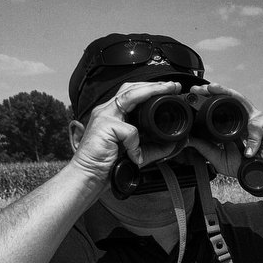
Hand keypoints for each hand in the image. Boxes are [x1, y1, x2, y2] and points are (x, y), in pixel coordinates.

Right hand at [70, 80, 186, 182]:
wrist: (88, 177)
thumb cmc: (107, 164)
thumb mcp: (138, 154)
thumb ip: (155, 147)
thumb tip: (174, 142)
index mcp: (114, 114)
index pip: (133, 93)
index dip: (152, 89)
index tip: (171, 89)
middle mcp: (107, 110)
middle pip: (131, 88)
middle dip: (154, 85)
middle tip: (173, 86)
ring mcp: (104, 116)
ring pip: (130, 96)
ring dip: (151, 92)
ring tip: (166, 92)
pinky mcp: (104, 126)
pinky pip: (129, 130)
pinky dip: (136, 143)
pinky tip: (135, 155)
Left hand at [185, 83, 262, 178]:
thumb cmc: (249, 166)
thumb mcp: (221, 159)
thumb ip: (206, 149)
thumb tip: (189, 140)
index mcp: (233, 125)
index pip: (219, 109)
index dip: (207, 101)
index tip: (193, 97)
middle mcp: (243, 118)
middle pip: (228, 99)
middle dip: (214, 91)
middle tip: (200, 89)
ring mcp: (255, 118)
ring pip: (240, 100)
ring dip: (226, 92)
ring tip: (214, 89)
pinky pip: (255, 125)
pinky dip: (252, 139)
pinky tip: (250, 152)